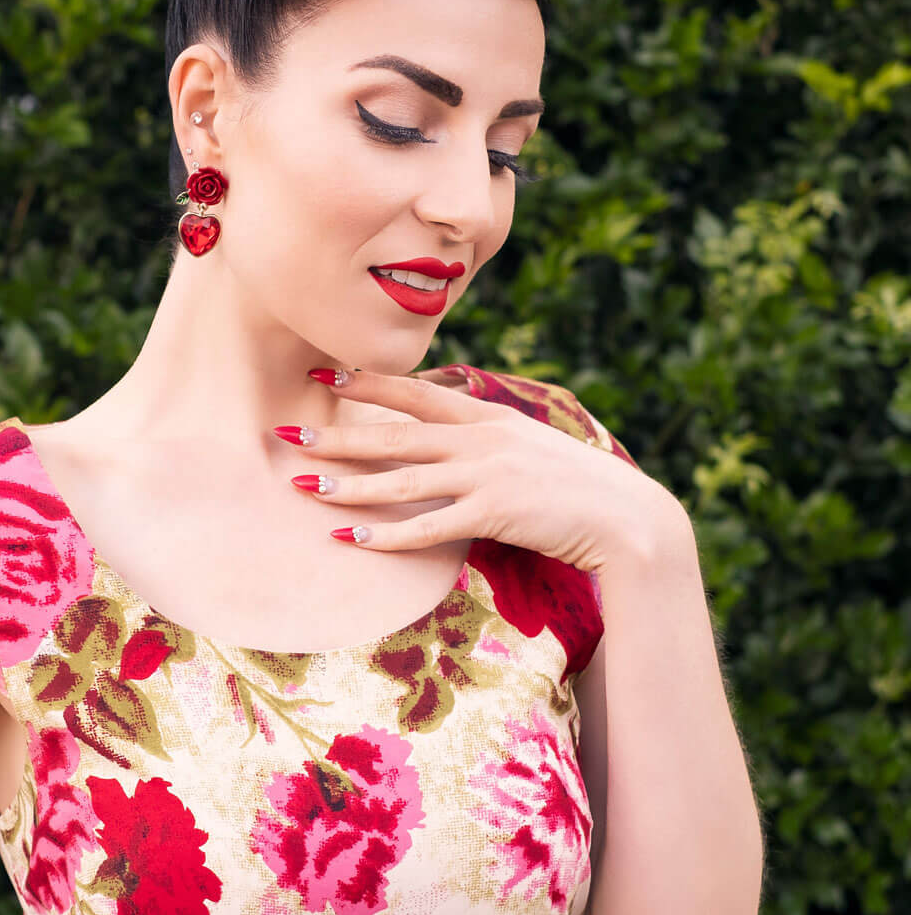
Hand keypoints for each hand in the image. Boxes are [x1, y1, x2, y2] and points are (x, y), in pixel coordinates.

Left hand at [282, 366, 678, 573]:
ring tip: (305, 485)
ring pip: (402, 478)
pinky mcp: (495, 513)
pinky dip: (387, 534)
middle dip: (338, 433)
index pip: (414, 392)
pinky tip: (351, 540)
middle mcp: (480, 438)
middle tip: (289, 433)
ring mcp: (486, 474)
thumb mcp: (527, 445)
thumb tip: (446, 437)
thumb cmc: (575, 486)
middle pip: (394, 434)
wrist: (626, 516)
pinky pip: (428, 526)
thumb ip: (484, 438)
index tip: (322, 373)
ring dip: (349, 483)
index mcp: (486, 416)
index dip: (366, 383)